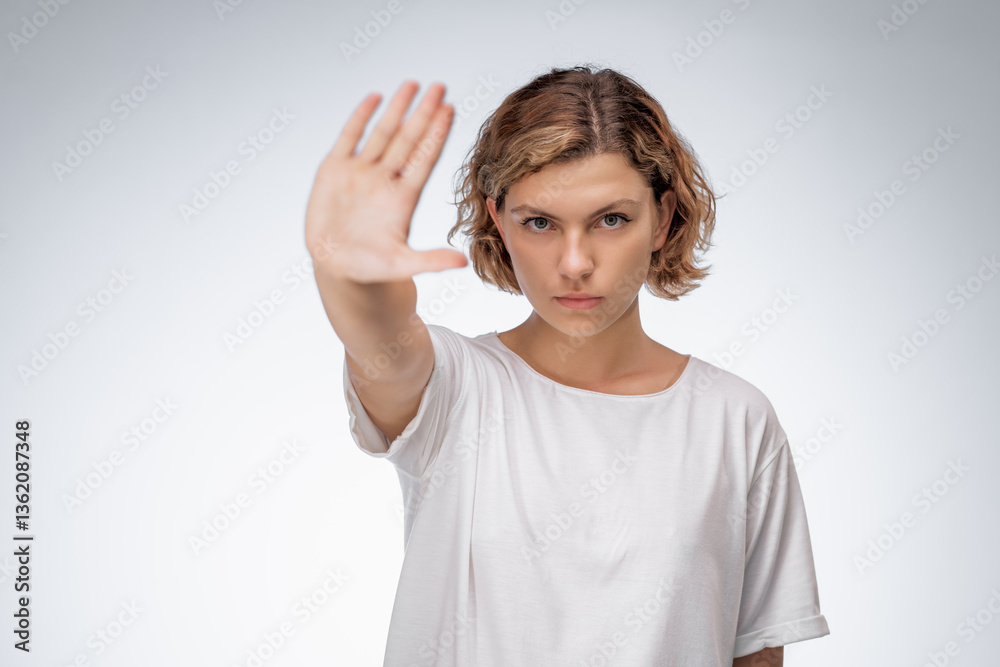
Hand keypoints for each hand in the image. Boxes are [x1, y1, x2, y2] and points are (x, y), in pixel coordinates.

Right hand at [304, 80, 467, 282]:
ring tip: (412, 84)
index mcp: (404, 198)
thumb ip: (430, 261)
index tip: (449, 110)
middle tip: (439, 87)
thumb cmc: (371, 268)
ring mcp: (361, 172)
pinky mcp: (335, 170)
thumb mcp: (401, 266)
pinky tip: (375, 97)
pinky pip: (350, 137)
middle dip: (424, 113)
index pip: (425, 158)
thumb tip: (462, 263)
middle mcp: (386, 180)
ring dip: (397, 109)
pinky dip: (361, 117)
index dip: (437, 134)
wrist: (336, 268)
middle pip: (409, 139)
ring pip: (383, 133)